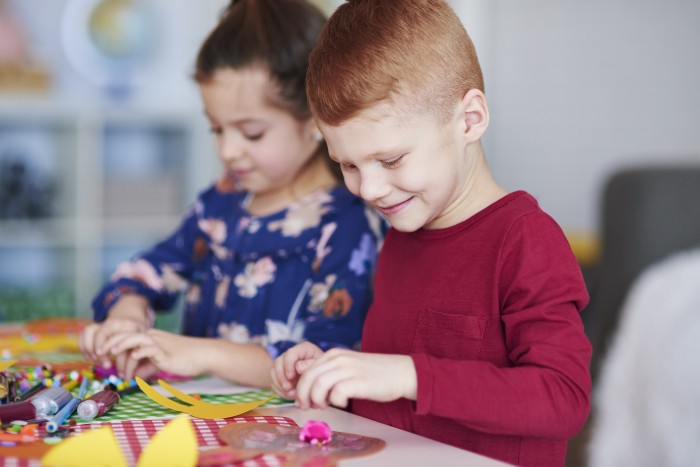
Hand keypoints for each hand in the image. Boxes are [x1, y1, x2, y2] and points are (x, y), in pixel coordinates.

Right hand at [79, 295, 149, 368]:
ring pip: (90, 330)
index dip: (120, 359)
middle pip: (101, 334)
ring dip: (89, 347)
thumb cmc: (140, 336)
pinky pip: (85, 332)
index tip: (121, 372)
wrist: (133, 320)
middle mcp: (114, 322)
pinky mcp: (96, 326)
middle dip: (101, 353)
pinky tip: (89, 357)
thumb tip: (134, 375)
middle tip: (107, 366)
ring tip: (95, 360)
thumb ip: (140, 354)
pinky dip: (83, 345)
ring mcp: (103, 323)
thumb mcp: (145, 342)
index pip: (121, 342)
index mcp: (129, 326)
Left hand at [106, 329, 206, 379]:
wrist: (203, 355)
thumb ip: (147, 367)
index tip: (102, 352)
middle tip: (100, 351)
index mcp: (151, 339)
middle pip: (128, 334)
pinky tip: (134, 356)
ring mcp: (160, 344)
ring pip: (137, 338)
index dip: (113, 342)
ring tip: (112, 351)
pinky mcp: (166, 352)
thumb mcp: (161, 363)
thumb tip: (135, 375)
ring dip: (122, 344)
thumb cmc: (185, 359)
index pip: (128, 336)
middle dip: (112, 341)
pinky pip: (151, 348)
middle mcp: (153, 338)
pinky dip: (141, 351)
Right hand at [271, 342, 323, 398]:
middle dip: (282, 377)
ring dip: (280, 385)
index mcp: (303, 349)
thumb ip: (310, 365)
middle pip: (278, 362)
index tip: (291, 377)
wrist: (321, 381)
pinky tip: (289, 395)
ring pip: (273, 372)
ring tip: (292, 394)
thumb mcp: (321, 367)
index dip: (288, 365)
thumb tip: (297, 367)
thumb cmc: (324, 372)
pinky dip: (279, 390)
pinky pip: (273, 382)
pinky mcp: (281, 375)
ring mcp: (285, 365)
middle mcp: (292, 355)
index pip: (290, 353)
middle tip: (289, 389)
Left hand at [294, 349, 416, 409]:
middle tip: (308, 408)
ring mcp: (349, 369)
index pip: (306, 371)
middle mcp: (338, 359)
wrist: (400, 372)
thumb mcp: (346, 367)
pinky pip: (337, 393)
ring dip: (317, 400)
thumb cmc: (372, 373)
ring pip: (319, 385)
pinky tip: (343, 403)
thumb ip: (327, 370)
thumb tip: (304, 376)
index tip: (304, 401)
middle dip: (303, 396)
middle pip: (308, 378)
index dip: (301, 389)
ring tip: (325, 406)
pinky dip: (336, 402)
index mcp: (333, 354)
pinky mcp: (359, 381)